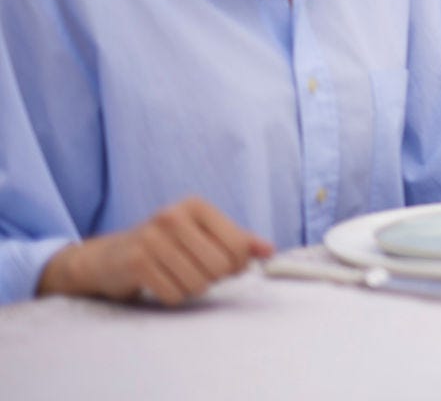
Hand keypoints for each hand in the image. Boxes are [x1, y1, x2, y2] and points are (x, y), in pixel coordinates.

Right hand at [38, 197, 272, 305]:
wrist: (110, 257)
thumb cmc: (168, 246)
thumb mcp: (204, 235)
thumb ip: (239, 242)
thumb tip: (269, 250)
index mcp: (196, 206)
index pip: (238, 246)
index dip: (238, 264)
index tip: (227, 266)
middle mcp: (173, 216)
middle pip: (220, 267)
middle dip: (213, 277)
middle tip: (197, 271)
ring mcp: (151, 237)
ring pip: (197, 283)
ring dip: (191, 288)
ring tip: (177, 275)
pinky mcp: (135, 262)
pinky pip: (173, 294)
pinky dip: (172, 295)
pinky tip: (159, 282)